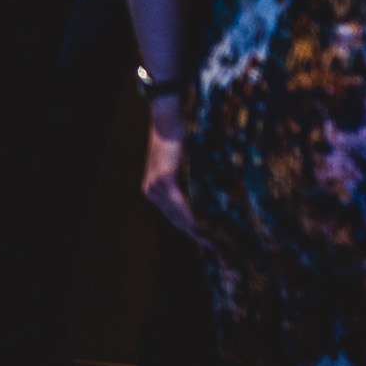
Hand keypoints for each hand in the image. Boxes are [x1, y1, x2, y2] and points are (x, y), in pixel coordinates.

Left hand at [141, 98, 205, 243]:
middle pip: (175, 219)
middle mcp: (151, 191)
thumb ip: (191, 178)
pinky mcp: (163, 181)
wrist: (168, 118)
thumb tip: (212, 192)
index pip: (174, 215)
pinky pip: (179, 204)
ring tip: (212, 240)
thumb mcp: (185, 161)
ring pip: (177, 215)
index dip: (190, 229)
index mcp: (155, 189)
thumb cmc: (180, 135)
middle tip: (213, 247)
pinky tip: (202, 225)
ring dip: (194, 228)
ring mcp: (155, 187)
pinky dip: (190, 215)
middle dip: (193, 234)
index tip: (207, 242)